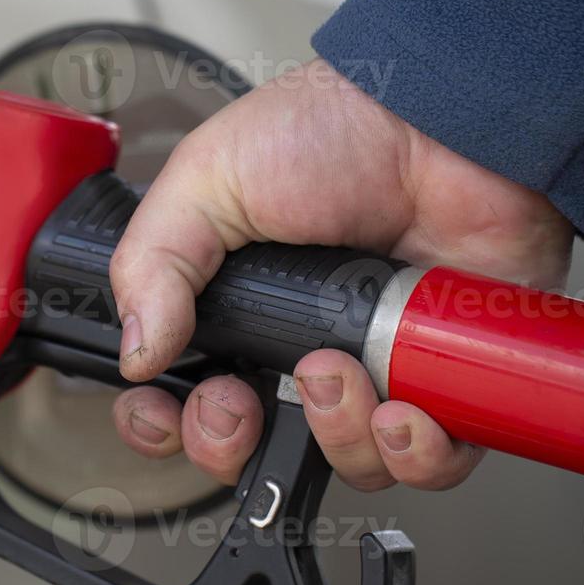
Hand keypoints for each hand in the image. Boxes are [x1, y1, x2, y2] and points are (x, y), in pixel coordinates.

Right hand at [109, 58, 572, 491]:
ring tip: (338, 372)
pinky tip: (403, 407)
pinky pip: (434, 461)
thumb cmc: (331, 131)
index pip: (185, 398)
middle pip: (257, 452)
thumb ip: (152, 265)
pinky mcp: (448, 375)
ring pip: (348, 465)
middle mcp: (304, 349)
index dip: (168, 425)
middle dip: (236, 443)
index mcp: (238, 310)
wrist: (438, 119)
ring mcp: (377, 367)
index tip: (166, 413)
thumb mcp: (207, 181)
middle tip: (241, 402)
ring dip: (335, 436)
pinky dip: (418, 452)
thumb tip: (135, 351)